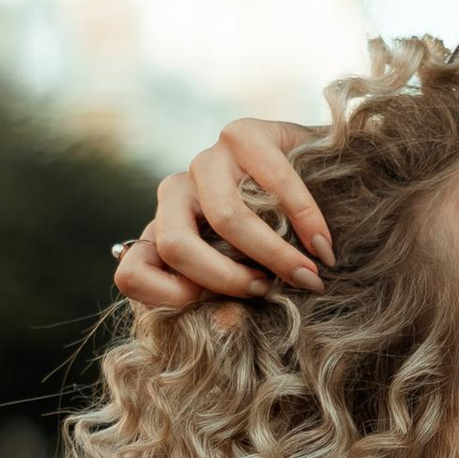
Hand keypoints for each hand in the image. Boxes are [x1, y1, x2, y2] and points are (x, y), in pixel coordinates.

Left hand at [111, 119, 331, 313]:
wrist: (326, 185)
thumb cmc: (282, 244)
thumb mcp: (250, 280)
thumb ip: (233, 303)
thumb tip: (228, 322)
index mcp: (166, 233)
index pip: (132, 271)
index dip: (167, 298)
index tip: (219, 309)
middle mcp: (176, 193)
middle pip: (174, 244)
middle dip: (225, 280)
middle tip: (268, 292)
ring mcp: (207, 160)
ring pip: (224, 216)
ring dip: (272, 255)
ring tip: (308, 275)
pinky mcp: (244, 135)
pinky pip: (274, 185)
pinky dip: (305, 222)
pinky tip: (323, 247)